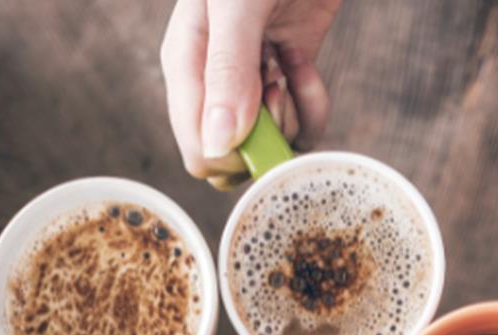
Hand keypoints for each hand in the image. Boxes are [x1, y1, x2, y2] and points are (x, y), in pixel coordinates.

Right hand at [161, 0, 340, 188]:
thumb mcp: (238, 5)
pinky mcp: (286, 72)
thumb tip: (217, 145)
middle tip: (277, 87)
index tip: (263, 113)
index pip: (198, 149)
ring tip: (291, 66)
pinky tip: (304, 63)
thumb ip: (227, 70)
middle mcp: (213, 81)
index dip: (237, 156)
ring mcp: (251, 79)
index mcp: (185, 66)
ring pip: (270, 142)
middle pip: (235, 154)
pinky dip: (312, 101)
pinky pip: (299, 119)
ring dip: (293, 114)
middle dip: (267, 135)